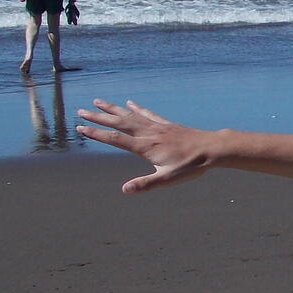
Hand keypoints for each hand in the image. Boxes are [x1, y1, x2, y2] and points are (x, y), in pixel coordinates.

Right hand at [77, 99, 210, 193]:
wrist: (212, 149)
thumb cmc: (191, 166)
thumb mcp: (167, 179)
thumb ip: (145, 184)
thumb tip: (124, 190)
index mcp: (145, 147)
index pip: (115, 140)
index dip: (96, 134)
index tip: (80, 128)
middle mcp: (148, 134)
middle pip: (118, 123)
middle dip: (98, 118)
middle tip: (80, 111)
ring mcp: (157, 127)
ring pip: (130, 115)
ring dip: (113, 109)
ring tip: (98, 101)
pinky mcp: (167, 125)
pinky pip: (148, 113)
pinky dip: (136, 108)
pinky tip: (129, 103)